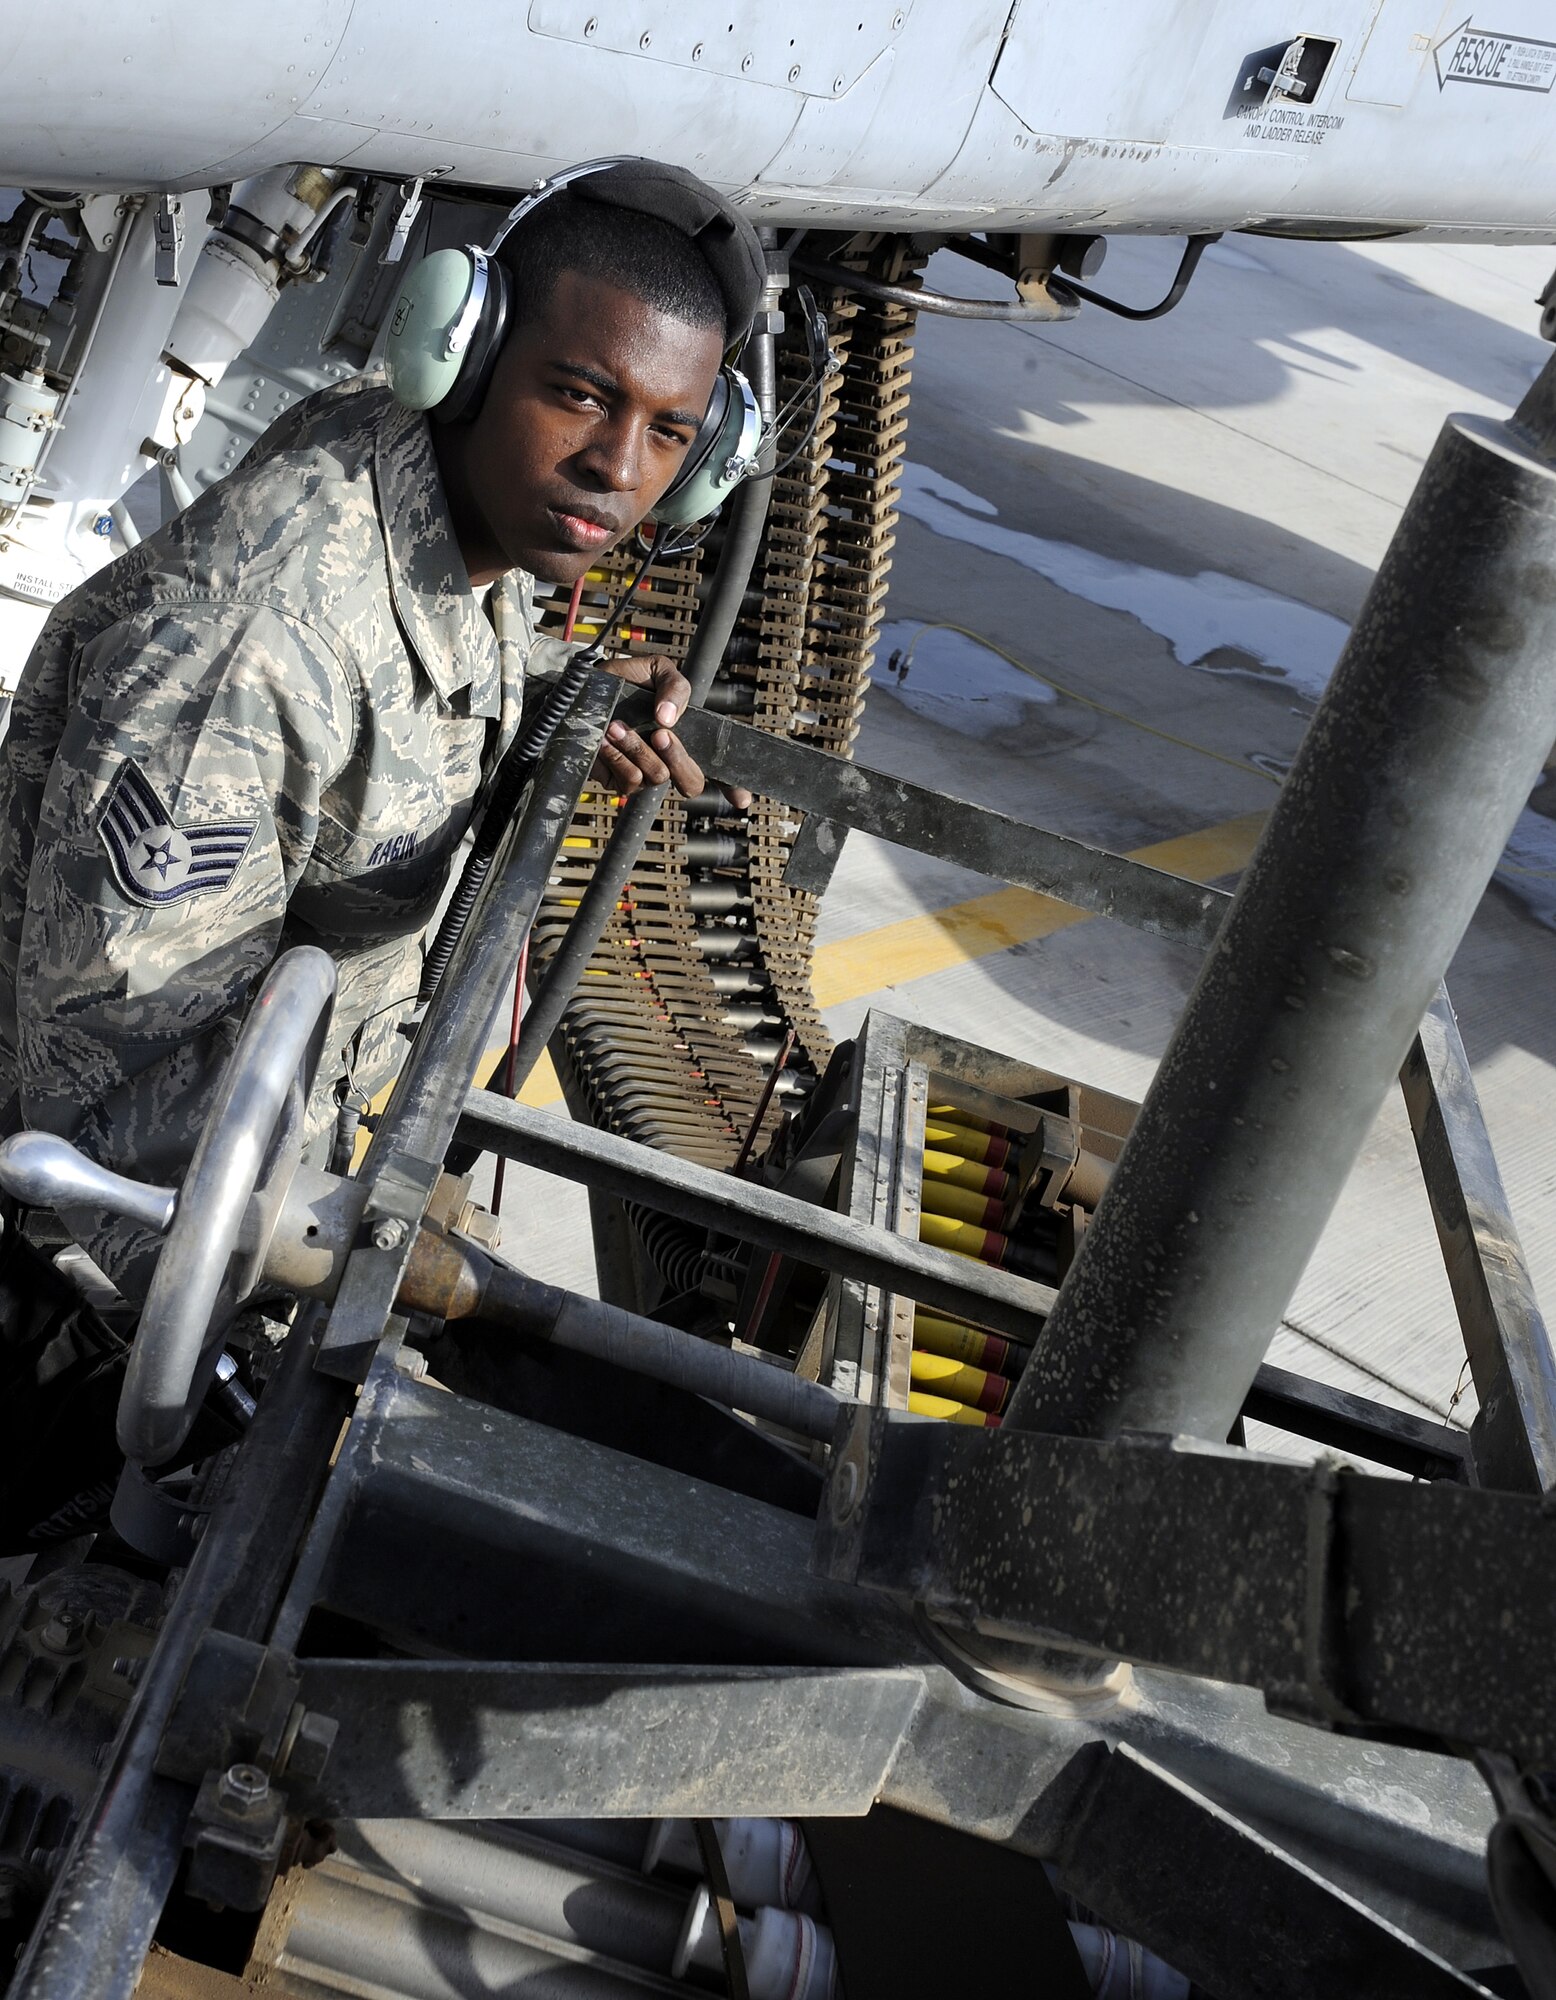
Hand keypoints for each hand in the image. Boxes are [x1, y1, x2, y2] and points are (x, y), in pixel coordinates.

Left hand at [595, 655, 752, 808]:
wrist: (581, 688)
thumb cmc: (622, 681)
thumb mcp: (657, 669)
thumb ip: (676, 687)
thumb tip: (670, 718)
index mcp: (687, 736)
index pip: (716, 768)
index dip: (732, 786)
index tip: (742, 800)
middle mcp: (668, 759)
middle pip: (692, 782)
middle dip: (678, 757)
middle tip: (659, 733)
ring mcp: (644, 773)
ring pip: (658, 778)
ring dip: (637, 749)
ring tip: (617, 726)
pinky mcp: (619, 780)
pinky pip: (628, 782)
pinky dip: (617, 757)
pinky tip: (605, 739)